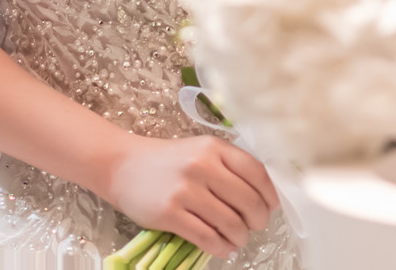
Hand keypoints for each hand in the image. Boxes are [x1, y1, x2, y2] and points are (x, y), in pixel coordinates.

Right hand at [101, 134, 278, 258]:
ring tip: (239, 238)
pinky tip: (224, 248)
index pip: (257, 173)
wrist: (124, 166)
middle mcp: (202, 166)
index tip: (271, 206)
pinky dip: (222, 248)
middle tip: (255, 226)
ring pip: (230, 223)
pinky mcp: (170, 214)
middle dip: (258, 220)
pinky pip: (207, 238)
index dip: (270, 195)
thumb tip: (264, 195)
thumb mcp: (201, 151)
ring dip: (241, 237)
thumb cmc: (168, 161)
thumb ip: (230, 166)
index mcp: (214, 148)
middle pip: (248, 201)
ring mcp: (185, 190)